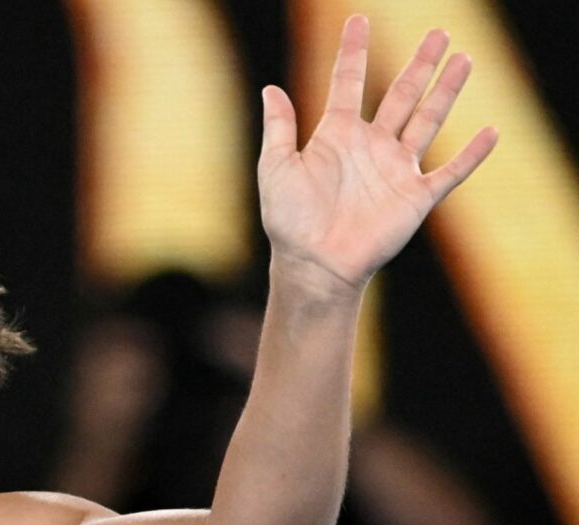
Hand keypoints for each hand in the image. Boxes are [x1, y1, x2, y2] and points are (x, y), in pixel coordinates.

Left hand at [258, 16, 497, 294]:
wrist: (313, 264)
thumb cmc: (289, 220)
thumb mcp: (276, 167)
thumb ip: (280, 127)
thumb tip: (270, 88)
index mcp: (335, 135)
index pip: (347, 82)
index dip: (353, 51)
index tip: (357, 20)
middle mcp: (370, 146)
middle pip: (401, 94)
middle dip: (419, 64)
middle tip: (438, 32)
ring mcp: (395, 169)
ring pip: (428, 120)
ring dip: (446, 91)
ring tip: (463, 60)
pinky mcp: (415, 196)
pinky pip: (450, 172)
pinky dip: (471, 155)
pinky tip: (491, 132)